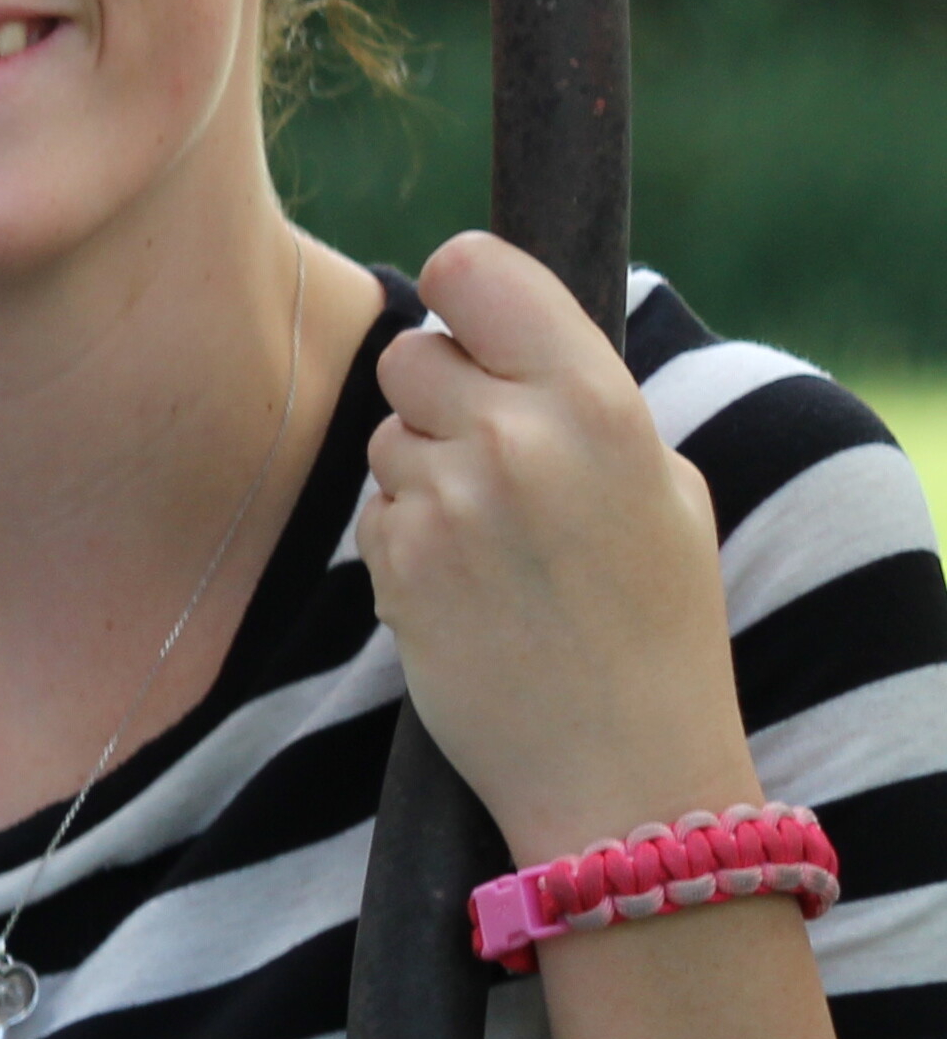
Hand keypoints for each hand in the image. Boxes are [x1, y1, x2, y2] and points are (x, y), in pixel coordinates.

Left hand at [358, 234, 755, 859]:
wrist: (622, 769)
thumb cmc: (657, 621)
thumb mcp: (663, 486)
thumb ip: (582, 398)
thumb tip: (509, 333)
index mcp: (596, 402)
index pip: (475, 270)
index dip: (464, 287)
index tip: (474, 320)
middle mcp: (514, 439)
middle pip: (410, 353)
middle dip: (440, 395)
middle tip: (496, 455)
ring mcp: (445, 502)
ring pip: (387, 436)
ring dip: (424, 472)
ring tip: (496, 542)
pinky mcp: (394, 562)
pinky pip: (375, 509)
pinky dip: (407, 537)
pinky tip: (467, 588)